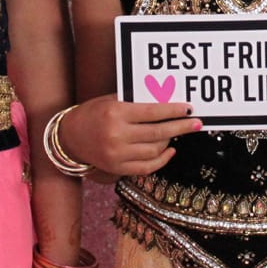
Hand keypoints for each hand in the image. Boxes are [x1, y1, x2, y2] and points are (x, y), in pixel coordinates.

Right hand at [60, 95, 201, 177]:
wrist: (70, 137)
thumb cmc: (93, 112)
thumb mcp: (113, 100)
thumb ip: (137, 101)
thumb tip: (167, 99)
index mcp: (116, 114)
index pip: (153, 112)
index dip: (174, 111)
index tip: (188, 109)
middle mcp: (117, 136)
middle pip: (158, 133)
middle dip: (181, 127)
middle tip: (196, 123)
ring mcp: (117, 155)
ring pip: (155, 150)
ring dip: (170, 140)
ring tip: (178, 131)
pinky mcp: (117, 169)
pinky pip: (147, 167)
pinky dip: (162, 160)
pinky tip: (170, 150)